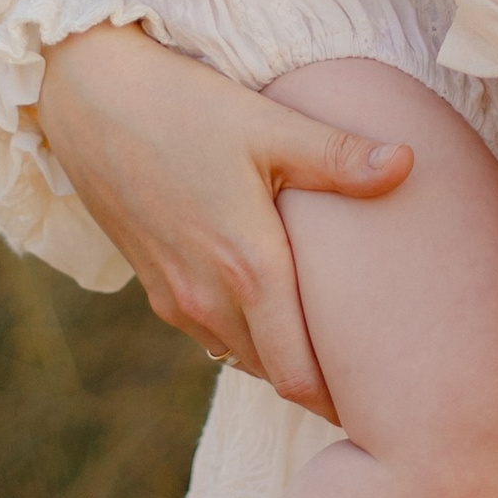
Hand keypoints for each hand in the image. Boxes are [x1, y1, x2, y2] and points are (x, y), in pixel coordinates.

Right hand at [37, 21, 410, 408]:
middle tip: (373, 378)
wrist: (87, 96)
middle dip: (320, 384)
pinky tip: (274, 306)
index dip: (342, 399)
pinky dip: (247, 334)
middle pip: (275, 375)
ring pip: (242, 356)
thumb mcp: (269, 124)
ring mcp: (175, 297)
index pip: (300, 376)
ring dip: (281, 358)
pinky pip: (212, 332)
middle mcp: (207, 298)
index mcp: (248, 269)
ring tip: (331, 346)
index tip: (384, 400)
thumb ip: (339, 156)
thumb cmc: (184, 105)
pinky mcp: (153, 284)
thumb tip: (410, 164)